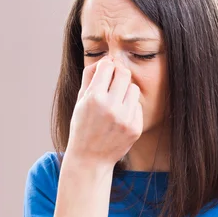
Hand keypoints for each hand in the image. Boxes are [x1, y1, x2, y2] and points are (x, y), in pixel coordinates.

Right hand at [65, 56, 142, 171]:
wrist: (90, 159)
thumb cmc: (82, 126)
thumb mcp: (80, 101)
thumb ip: (90, 77)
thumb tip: (105, 58)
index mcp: (94, 98)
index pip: (108, 66)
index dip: (107, 66)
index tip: (105, 71)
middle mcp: (111, 107)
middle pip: (124, 73)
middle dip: (119, 74)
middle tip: (113, 82)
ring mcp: (125, 118)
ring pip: (134, 88)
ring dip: (126, 91)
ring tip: (115, 102)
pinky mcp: (136, 128)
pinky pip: (137, 106)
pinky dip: (130, 108)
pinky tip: (119, 118)